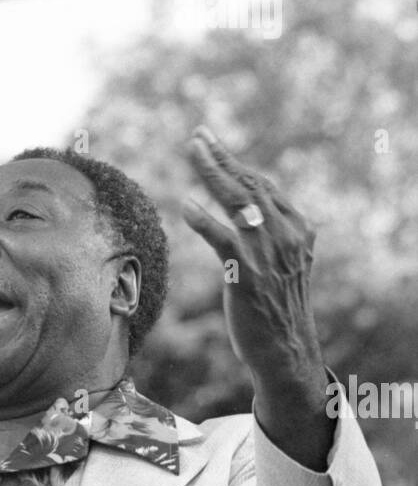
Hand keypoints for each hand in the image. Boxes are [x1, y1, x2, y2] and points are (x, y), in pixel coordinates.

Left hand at [182, 126, 326, 394]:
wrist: (285, 351)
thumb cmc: (277, 309)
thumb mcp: (282, 265)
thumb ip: (269, 236)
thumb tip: (246, 213)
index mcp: (298, 229)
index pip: (263, 186)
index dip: (236, 163)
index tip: (213, 143)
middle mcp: (286, 235)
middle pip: (250, 185)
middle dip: (221, 157)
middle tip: (198, 135)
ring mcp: (268, 253)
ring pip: (238, 201)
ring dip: (212, 172)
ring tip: (192, 152)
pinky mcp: (247, 274)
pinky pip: (223, 238)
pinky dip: (205, 219)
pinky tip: (186, 205)